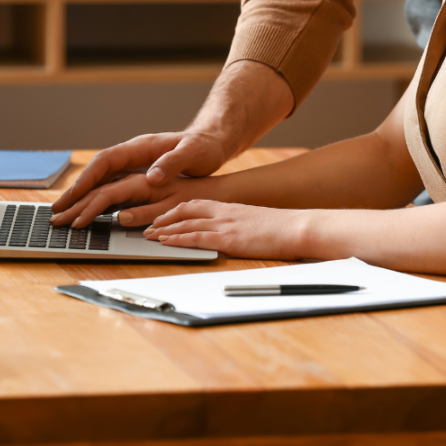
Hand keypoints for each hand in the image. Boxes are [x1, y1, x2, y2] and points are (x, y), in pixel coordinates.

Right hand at [50, 130, 226, 224]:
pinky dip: (100, 199)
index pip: (106, 161)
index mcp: (141, 147)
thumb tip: (151, 177)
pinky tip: (90, 213)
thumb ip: (172, 162)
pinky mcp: (141, 175)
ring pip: (103, 180)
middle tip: (56, 211)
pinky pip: (114, 187)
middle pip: (97, 172)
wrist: (213, 142)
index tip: (74, 195)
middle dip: (76, 191)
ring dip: (84, 197)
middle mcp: (133, 154)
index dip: (88, 178)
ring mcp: (136, 164)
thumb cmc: (204, 147)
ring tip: (65, 214)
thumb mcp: (193, 153)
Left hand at [143, 200, 308, 259]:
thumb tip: (233, 234)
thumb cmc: (282, 227)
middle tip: (148, 224)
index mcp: (230, 207)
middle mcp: (223, 212)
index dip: (175, 209)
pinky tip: (165, 242)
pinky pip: (196, 237)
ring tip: (148, 235)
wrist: (297, 227)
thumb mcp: (255, 221)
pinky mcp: (228, 238)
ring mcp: (224, 224)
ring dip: (164, 229)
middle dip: (163, 217)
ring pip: (185, 222)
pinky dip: (177, 238)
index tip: (162, 215)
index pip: (195, 204)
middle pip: (185, 209)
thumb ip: (240, 225)